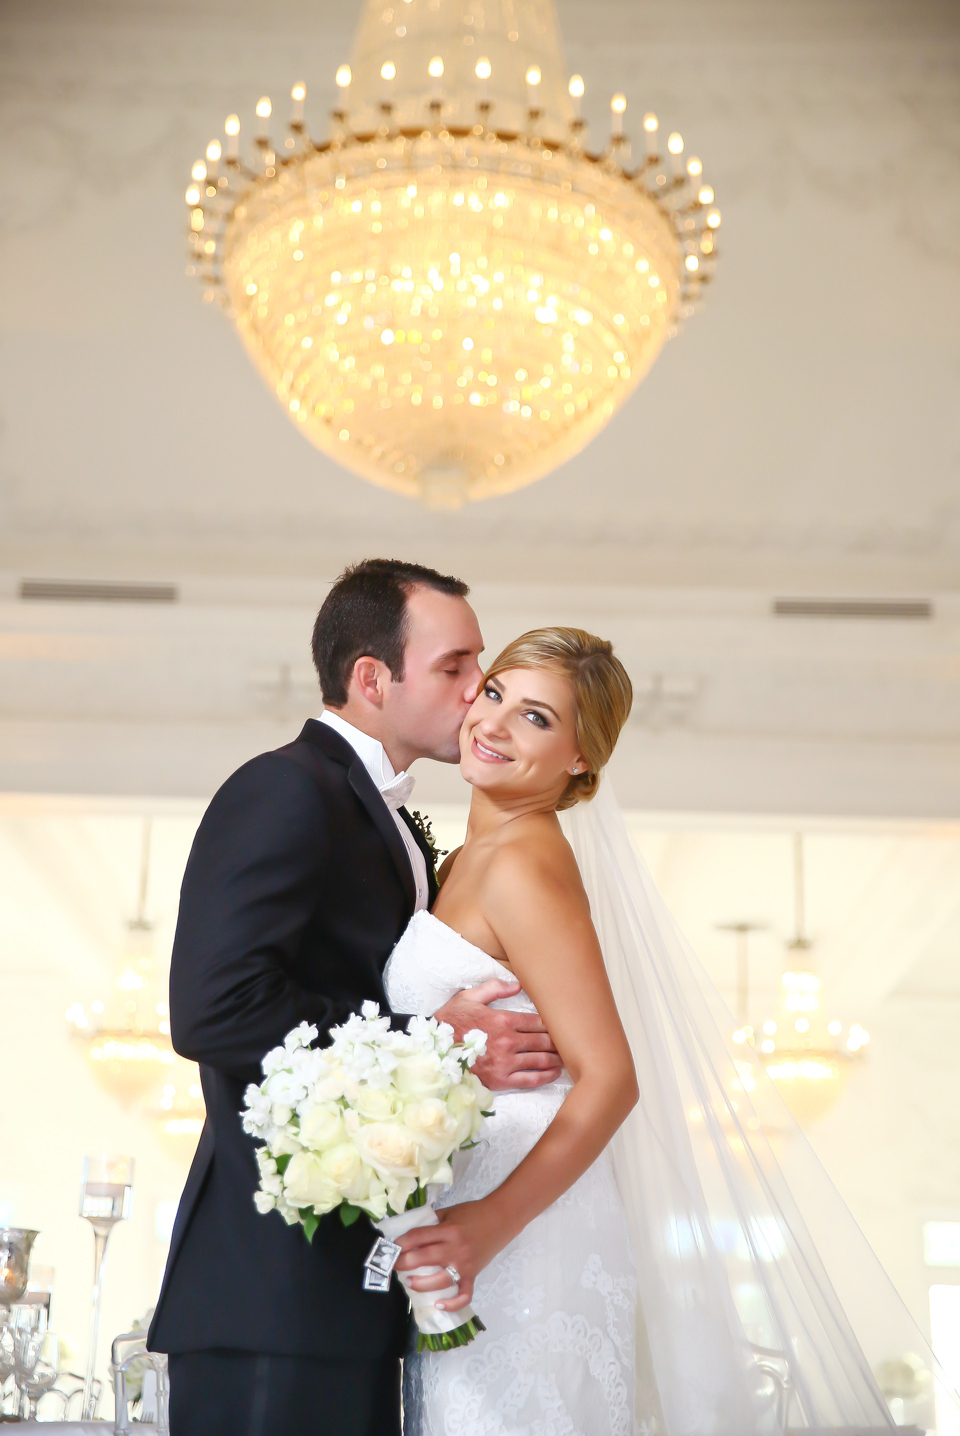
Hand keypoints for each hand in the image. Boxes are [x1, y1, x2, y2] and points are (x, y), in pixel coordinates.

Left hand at [395, 1201, 504, 1312]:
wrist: (500, 1219)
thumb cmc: (473, 1213)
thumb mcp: (450, 1212)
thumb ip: (431, 1222)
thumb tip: (410, 1233)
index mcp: (448, 1230)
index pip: (418, 1237)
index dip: (401, 1242)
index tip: (390, 1247)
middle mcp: (455, 1249)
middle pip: (423, 1258)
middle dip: (402, 1262)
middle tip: (391, 1265)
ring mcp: (465, 1265)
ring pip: (439, 1281)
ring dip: (420, 1283)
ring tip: (408, 1281)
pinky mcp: (473, 1276)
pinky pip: (463, 1295)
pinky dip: (451, 1304)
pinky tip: (438, 1304)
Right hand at [433, 980, 562, 1090]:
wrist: (434, 1052)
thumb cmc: (451, 1022)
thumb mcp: (469, 997)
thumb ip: (494, 988)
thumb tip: (518, 985)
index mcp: (502, 1020)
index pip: (537, 1021)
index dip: (552, 1023)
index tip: (562, 1024)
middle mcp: (508, 1042)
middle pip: (543, 1041)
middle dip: (559, 1041)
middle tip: (571, 1041)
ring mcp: (505, 1063)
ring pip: (540, 1060)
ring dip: (557, 1058)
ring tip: (567, 1057)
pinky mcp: (501, 1080)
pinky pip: (530, 1080)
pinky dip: (546, 1076)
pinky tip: (555, 1073)